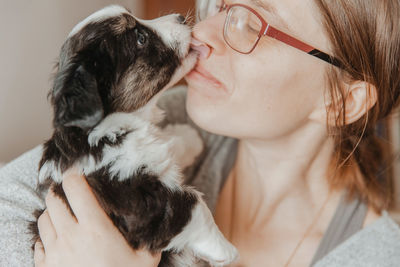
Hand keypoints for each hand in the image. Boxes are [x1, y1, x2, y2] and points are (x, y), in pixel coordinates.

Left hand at [34, 172, 160, 266]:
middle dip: (59, 193)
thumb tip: (159, 221)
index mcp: (95, 228)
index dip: (74, 176)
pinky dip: (45, 238)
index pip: (75, 189)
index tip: (77, 173)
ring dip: (51, 213)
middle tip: (69, 193)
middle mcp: (71, 236)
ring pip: (43, 220)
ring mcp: (55, 253)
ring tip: (63, 215)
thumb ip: (149, 237)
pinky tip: (57, 240)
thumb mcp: (145, 259)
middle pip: (53, 201)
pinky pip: (38, 245)